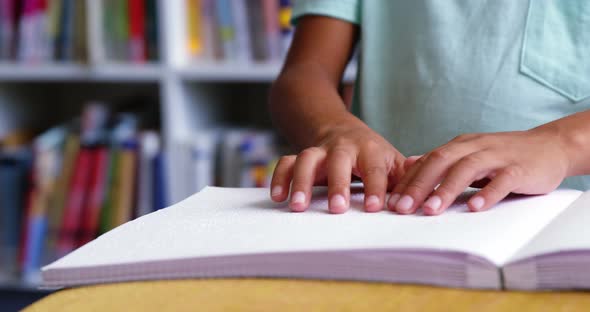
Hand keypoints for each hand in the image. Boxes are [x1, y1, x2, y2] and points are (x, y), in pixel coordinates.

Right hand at [270, 121, 405, 212]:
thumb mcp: (392, 160)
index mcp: (370, 150)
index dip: (376, 187)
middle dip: (337, 184)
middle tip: (337, 209)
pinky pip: (286, 162)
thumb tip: (426, 192)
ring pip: (307, 159)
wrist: (340, 129)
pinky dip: (279, 177)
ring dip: (301, 181)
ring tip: (297, 207)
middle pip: (338, 161)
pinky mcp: (301, 156)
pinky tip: (278, 197)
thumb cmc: (371, 153)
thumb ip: (407, 176)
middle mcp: (343, 148)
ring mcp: (319, 151)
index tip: (374, 208)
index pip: (375, 168)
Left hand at [389, 127, 570, 214]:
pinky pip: (502, 180)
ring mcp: (498, 156)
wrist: (551, 145)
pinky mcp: (520, 168)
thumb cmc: (505, 154)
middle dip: (419, 185)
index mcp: (460, 145)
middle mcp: (475, 147)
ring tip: (431, 210)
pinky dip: (488, 193)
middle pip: (441, 162)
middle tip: (402, 208)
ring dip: (446, 190)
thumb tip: (408, 163)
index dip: (408, 181)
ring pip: (467, 169)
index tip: (391, 201)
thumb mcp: (470, 153)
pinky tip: (474, 208)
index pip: (428, 161)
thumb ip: (441, 159)